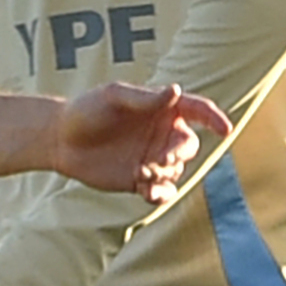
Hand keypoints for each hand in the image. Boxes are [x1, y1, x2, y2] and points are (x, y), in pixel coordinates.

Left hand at [50, 82, 231, 204]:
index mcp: (162, 109)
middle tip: (159, 157)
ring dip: (165, 172)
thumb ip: (144, 99)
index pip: (198, 111)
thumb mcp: (113, 97)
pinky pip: (163, 191)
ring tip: (142, 170)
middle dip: (181, 152)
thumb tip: (176, 91)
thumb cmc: (85, 110)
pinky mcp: (140, 181)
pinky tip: (149, 192)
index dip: (215, 119)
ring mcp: (153, 158)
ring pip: (178, 169)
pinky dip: (162, 194)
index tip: (225, 130)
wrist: (60, 140)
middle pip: (190, 145)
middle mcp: (162, 133)